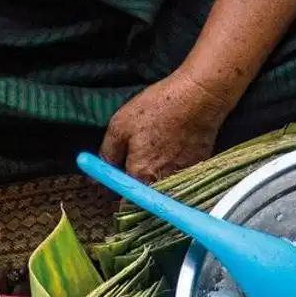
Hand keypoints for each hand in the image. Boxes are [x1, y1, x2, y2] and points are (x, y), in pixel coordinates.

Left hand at [100, 71, 233, 182]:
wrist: (200, 96)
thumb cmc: (158, 107)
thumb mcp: (120, 125)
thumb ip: (107, 155)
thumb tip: (96, 178)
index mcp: (140, 176)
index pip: (125, 200)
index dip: (120, 190)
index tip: (119, 178)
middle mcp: (162, 184)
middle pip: (146, 195)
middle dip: (138, 183)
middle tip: (139, 158)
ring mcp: (182, 178)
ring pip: (162, 186)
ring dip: (156, 175)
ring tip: (158, 149)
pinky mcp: (197, 169)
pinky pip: (179, 177)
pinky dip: (173, 167)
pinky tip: (173, 148)